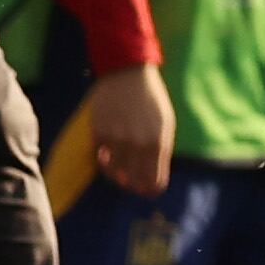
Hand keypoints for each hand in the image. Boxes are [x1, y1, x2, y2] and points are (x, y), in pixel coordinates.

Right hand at [85, 62, 174, 195]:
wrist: (128, 73)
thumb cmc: (151, 100)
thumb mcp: (165, 125)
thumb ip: (161, 151)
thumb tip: (154, 177)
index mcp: (158, 143)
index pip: (155, 183)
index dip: (150, 191)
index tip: (146, 190)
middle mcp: (137, 144)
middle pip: (134, 183)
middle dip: (133, 186)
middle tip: (131, 183)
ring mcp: (117, 139)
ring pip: (114, 173)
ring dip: (116, 174)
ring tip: (119, 168)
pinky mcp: (99, 132)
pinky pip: (100, 158)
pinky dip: (103, 159)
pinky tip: (106, 152)